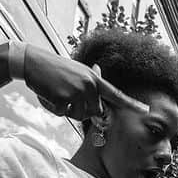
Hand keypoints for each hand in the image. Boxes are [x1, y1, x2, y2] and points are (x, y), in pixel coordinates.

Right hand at [23, 45, 147, 120]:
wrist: (31, 61)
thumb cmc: (54, 67)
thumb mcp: (76, 69)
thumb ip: (89, 76)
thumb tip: (99, 70)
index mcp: (94, 79)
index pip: (116, 94)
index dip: (131, 104)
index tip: (146, 110)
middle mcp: (90, 85)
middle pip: (95, 112)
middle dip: (83, 110)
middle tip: (67, 95)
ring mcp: (78, 92)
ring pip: (79, 116)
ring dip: (67, 110)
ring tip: (57, 93)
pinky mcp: (65, 98)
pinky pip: (64, 114)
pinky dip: (54, 108)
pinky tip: (49, 95)